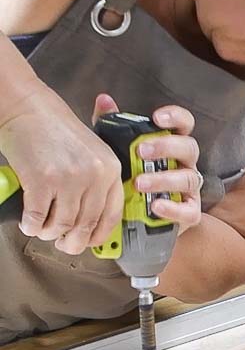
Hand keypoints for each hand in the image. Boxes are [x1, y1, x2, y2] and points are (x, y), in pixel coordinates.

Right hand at [0, 88, 124, 252]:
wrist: (27, 106)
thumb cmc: (56, 128)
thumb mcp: (93, 150)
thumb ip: (99, 180)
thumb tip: (94, 218)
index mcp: (110, 170)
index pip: (112, 215)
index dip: (99, 235)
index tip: (89, 241)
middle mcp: (94, 176)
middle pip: (87, 225)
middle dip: (72, 241)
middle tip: (62, 243)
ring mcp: (69, 179)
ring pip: (62, 224)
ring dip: (50, 233)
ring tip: (43, 230)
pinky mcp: (42, 180)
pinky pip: (38, 217)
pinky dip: (32, 225)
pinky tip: (29, 223)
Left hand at [119, 98, 202, 236]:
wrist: (132, 216)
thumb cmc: (127, 177)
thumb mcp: (116, 149)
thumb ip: (112, 126)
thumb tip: (104, 100)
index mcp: (172, 145)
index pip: (184, 124)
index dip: (176, 118)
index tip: (157, 118)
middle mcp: (185, 164)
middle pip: (189, 148)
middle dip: (167, 147)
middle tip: (140, 151)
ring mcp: (190, 189)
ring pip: (189, 179)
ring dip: (164, 179)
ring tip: (139, 183)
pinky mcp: (190, 212)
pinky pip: (189, 211)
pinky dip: (173, 209)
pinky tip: (155, 206)